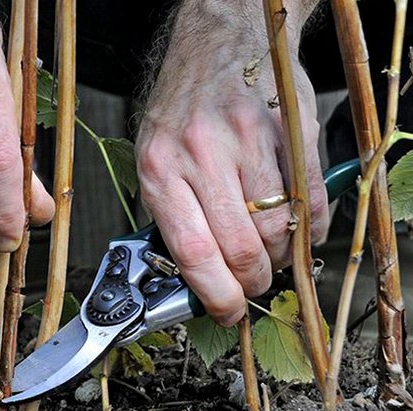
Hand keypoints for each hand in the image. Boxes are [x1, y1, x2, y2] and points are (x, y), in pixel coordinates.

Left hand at [135, 0, 326, 325]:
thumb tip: (192, 278)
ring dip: (280, 257)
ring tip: (271, 255)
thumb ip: (171, 213)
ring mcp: (247, 140)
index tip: (226, 312)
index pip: (192, 251)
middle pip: (239, 247)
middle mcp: (199, 154)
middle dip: (251, 282)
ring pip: (277, 229)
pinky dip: (311, 228)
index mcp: (159, 169)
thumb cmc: (182, 108)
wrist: (219, 41)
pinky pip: (310, 199)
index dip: (215, 294)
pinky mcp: (288, 130)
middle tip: (252, 286)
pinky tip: (300, 231)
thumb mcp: (154, 158)